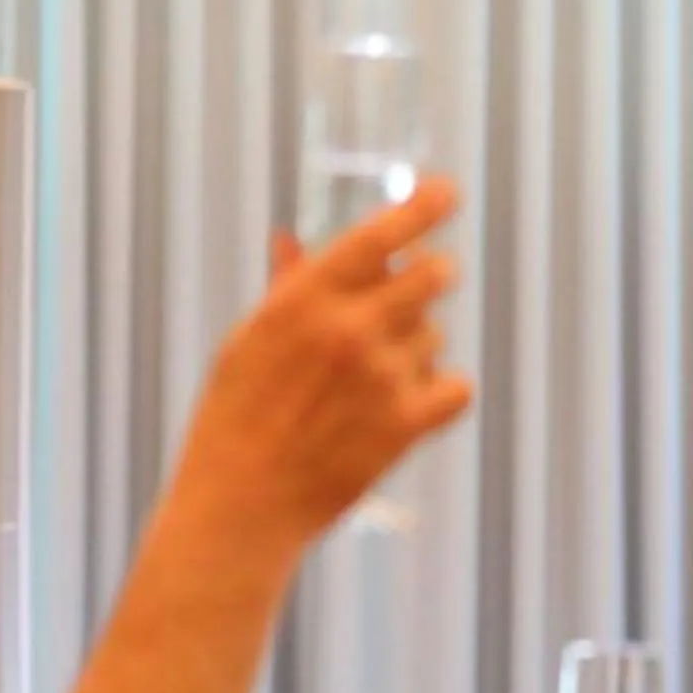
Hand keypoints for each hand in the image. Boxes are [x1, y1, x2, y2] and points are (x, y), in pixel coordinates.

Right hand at [166, 177, 472, 550]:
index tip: (446, 192)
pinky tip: (410, 407)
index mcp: (305, 299)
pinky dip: (442, 393)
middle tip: (418, 289)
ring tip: (371, 382)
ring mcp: (382, 376)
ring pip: (436, 335)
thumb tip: (293, 239)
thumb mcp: (249, 340)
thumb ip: (287, 287)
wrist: (243, 500)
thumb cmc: (235, 417)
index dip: (421, 208)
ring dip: (417, 348)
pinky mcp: (406, 424)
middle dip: (432, 276)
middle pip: (432, 276)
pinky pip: (457, 387)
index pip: (379, 235)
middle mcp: (350, 329)